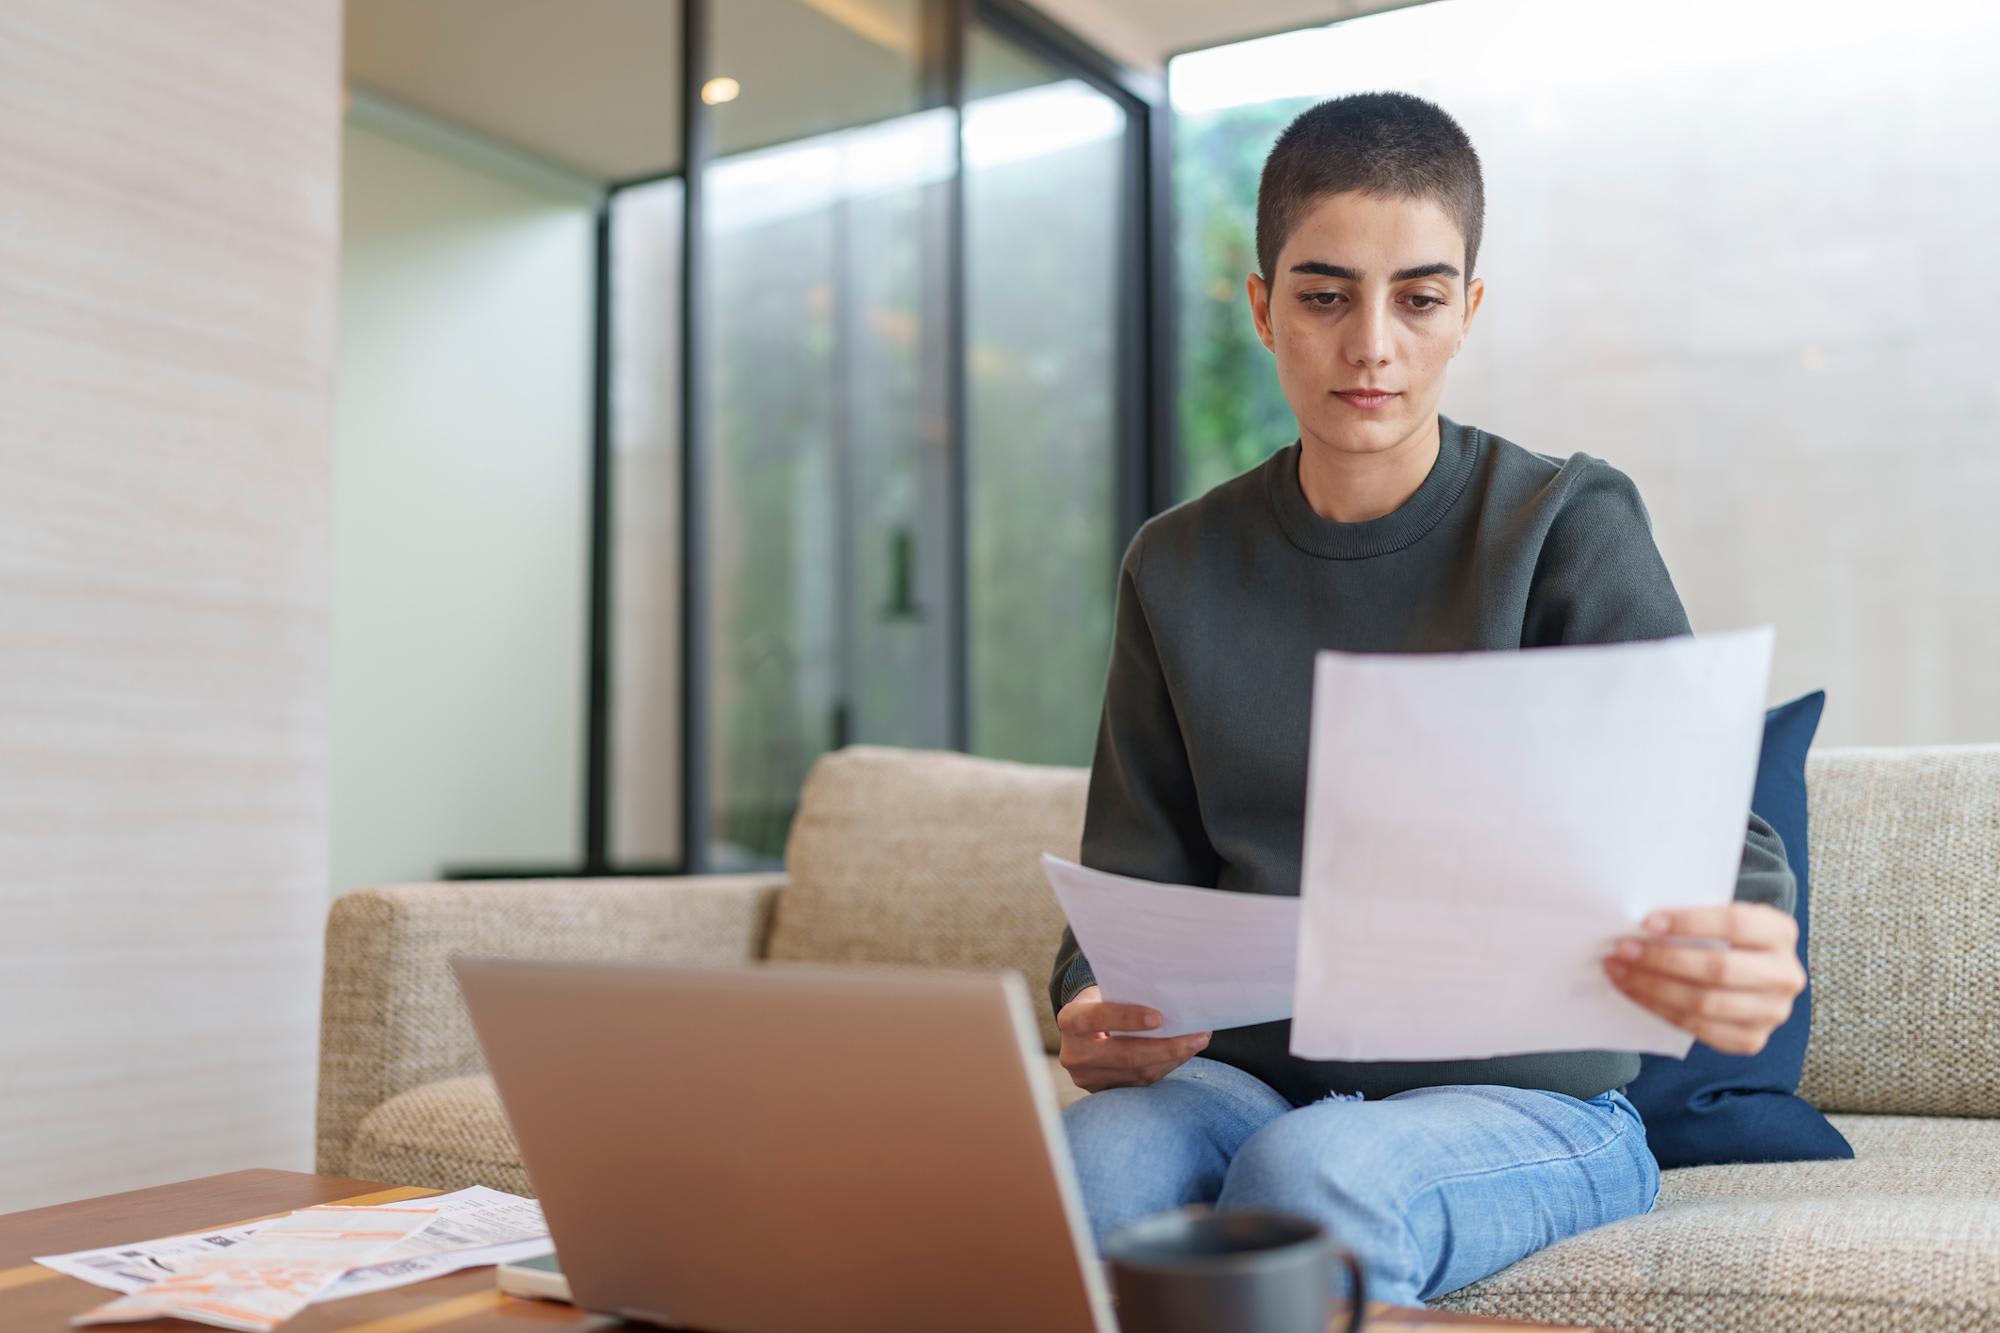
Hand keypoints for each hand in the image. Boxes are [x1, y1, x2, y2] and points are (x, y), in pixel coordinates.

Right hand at [1056, 986, 1211, 1091]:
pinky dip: (1167, 1066)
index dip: (1127, 1018)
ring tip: (1199, 1041)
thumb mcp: (1105, 993)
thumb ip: (1127, 997)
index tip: (1159, 1017)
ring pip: (1138, 1072)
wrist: (1082, 1031)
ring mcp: (1088, 1078)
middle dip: (1166, 1046)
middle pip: (1124, 1055)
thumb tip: (1173, 1002)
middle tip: (1198, 1035)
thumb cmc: (1101, 1002)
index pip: (1096, 1018)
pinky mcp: (1105, 1092)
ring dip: (1173, 1058)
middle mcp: (1074, 1054)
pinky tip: (1184, 1053)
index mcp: (1070, 1020)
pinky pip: (1142, 1081)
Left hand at [1603, 903, 1804, 1054]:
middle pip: (1718, 969)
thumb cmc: (1725, 938)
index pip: (1736, 924)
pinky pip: (1699, 1029)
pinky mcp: (1752, 1040)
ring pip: (1705, 1003)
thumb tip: (1638, 922)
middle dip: (1663, 959)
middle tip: (1622, 948)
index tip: (1647, 921)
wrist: (1750, 974)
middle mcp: (1785, 974)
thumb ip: (1695, 918)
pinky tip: (1634, 993)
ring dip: (1653, 987)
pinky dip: (1660, 1009)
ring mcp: (1772, 1012)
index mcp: (1781, 931)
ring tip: (1618, 970)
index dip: (1690, 923)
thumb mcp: (1722, 918)